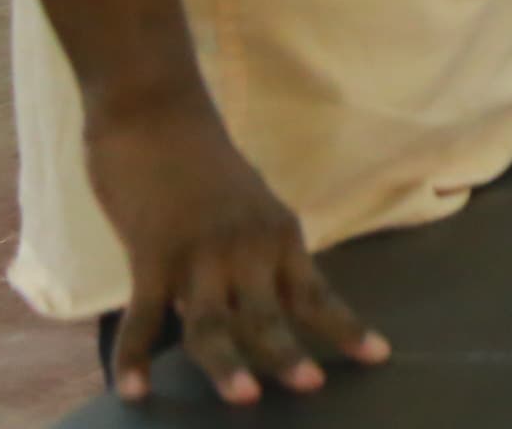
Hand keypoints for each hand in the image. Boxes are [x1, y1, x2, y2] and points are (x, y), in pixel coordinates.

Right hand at [87, 98, 385, 403]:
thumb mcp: (246, 208)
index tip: (378, 356)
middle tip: (311, 387)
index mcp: (278, 234)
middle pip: (272, 313)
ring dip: (227, 363)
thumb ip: (254, 255)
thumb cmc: (200, 162)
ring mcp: (199, 252)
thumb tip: (259, 303)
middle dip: (290, 354)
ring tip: (243, 398)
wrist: (157, 112)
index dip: (346, 326)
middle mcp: (248, 246)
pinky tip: (133, 389)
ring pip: (217, 321)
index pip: (317, 291)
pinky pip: (144, 315)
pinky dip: (135, 355)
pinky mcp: (151, 252)